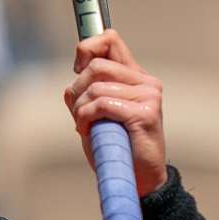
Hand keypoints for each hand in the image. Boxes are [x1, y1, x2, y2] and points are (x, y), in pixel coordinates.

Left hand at [63, 30, 166, 197]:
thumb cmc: (116, 148)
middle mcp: (145, 82)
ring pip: (96, 87)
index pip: (111, 40)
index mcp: (135, 77)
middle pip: (96, 66)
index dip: (87, 47)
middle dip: (78, 89)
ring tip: (85, 126)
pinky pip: (101, 104)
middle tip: (79, 113)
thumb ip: (85, 97)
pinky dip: (86, 118)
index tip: (76, 67)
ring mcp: (148, 95)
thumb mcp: (96, 118)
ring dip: (80, 109)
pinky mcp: (145, 112)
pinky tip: (88, 130)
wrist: (138, 178)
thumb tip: (70, 83)